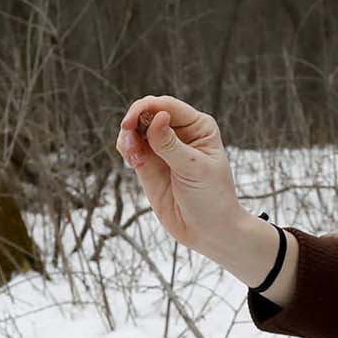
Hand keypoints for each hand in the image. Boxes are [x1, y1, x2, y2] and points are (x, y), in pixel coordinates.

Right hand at [114, 95, 260, 261]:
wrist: (208, 231)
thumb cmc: (211, 198)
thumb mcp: (193, 169)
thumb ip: (170, 144)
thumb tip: (157, 117)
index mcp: (198, 126)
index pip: (167, 106)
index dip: (146, 108)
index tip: (130, 122)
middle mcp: (179, 133)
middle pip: (147, 113)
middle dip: (134, 122)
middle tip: (129, 141)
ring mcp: (162, 148)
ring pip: (135, 129)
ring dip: (127, 138)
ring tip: (133, 158)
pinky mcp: (149, 165)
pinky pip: (130, 147)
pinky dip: (126, 149)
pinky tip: (133, 162)